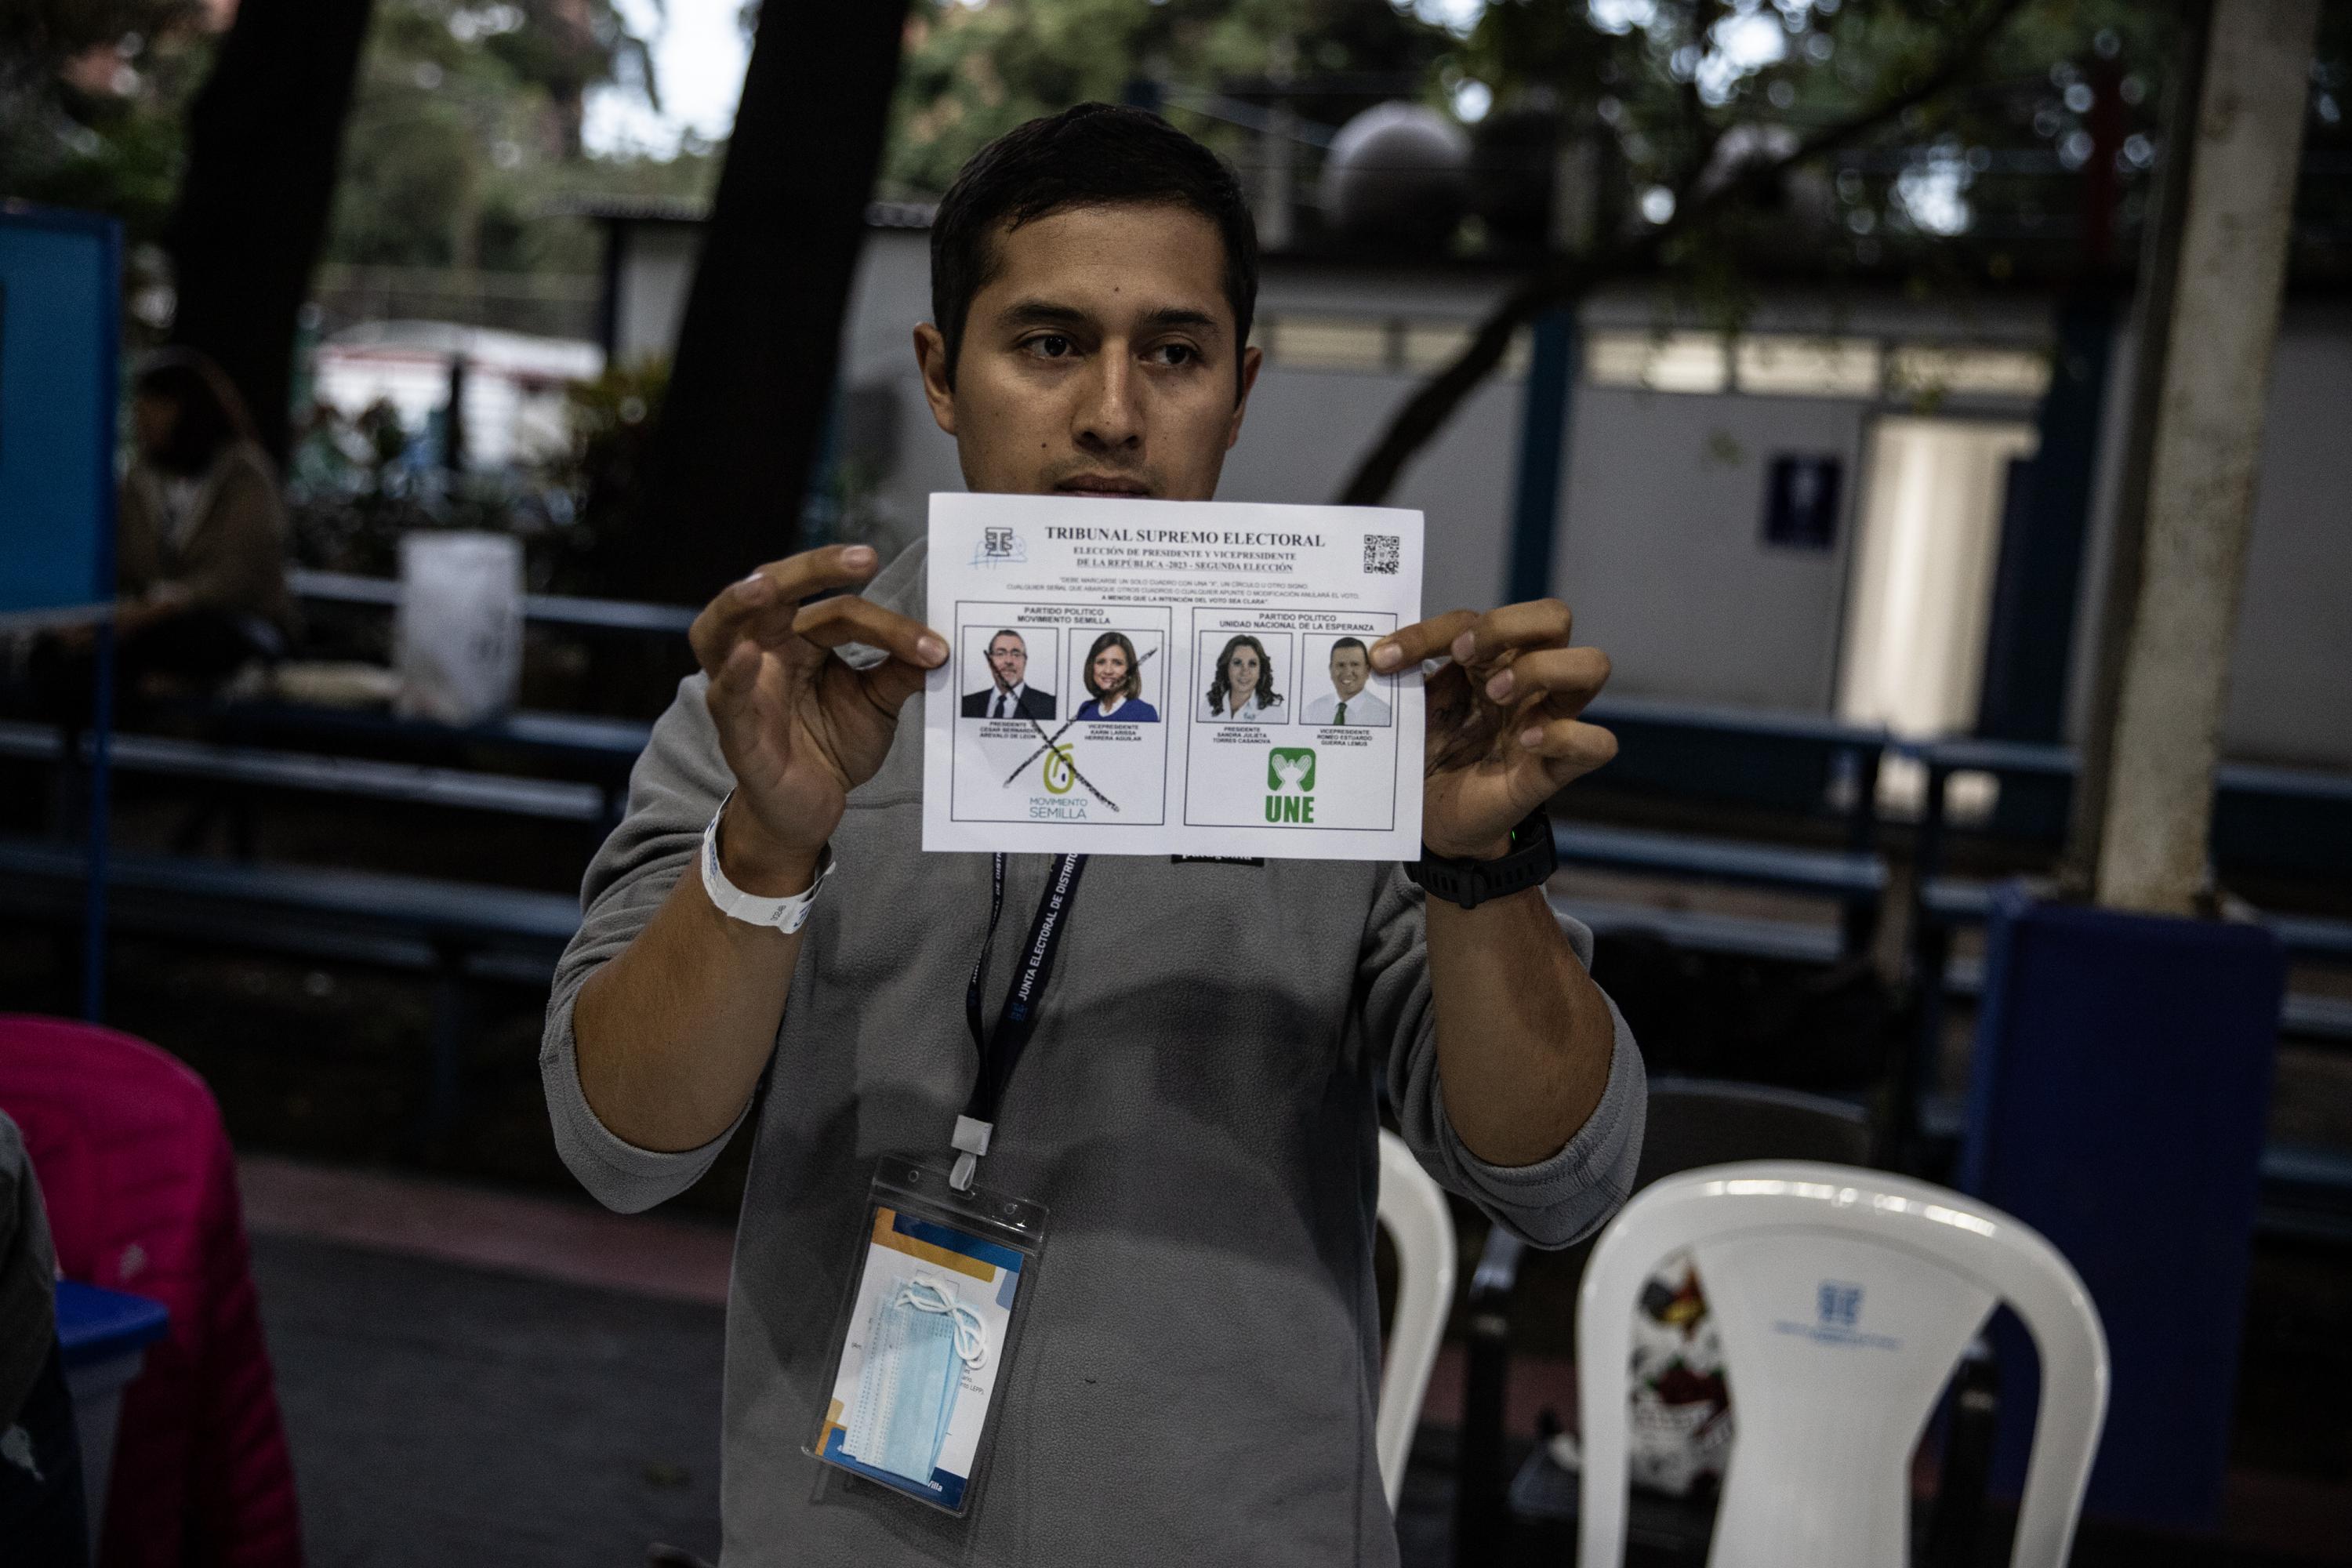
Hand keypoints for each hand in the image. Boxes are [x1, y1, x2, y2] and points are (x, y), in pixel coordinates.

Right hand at [687, 545, 945, 891]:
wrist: (812, 810)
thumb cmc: (833, 745)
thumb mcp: (876, 704)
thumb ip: (900, 671)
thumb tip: (942, 643)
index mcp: (798, 637)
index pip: (840, 611)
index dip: (890, 626)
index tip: (937, 647)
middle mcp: (765, 651)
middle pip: (773, 591)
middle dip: (812, 569)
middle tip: (863, 557)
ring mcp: (743, 688)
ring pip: (721, 630)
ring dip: (739, 603)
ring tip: (765, 585)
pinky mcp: (735, 732)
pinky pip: (726, 698)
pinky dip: (733, 675)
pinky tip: (747, 656)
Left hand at [1372, 599, 1615, 859]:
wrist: (1433, 821)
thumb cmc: (1428, 756)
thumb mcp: (1410, 711)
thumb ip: (1401, 678)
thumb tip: (1361, 653)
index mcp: (1490, 659)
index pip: (1473, 618)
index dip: (1428, 631)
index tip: (1384, 659)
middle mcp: (1528, 680)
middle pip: (1555, 616)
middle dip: (1509, 625)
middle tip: (1466, 657)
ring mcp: (1549, 720)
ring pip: (1592, 665)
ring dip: (1542, 670)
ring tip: (1497, 696)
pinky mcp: (1558, 768)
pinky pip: (1598, 743)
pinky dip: (1564, 735)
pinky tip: (1524, 742)